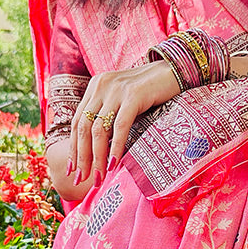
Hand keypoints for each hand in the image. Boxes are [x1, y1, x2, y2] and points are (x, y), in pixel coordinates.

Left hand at [69, 57, 180, 186]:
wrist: (175, 69)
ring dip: (96, 157)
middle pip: (83, 127)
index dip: (73, 148)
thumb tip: (101, 148)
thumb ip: (110, 115)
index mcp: (95, 87)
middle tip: (81, 179)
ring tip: (99, 178)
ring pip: (98, 130)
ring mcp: (116, 90)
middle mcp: (101, 86)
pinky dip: (116, 147)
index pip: (78, 122)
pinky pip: (120, 126)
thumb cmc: (151, 91)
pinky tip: (114, 164)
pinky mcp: (133, 95)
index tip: (72, 170)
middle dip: (81, 157)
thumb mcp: (124, 100)